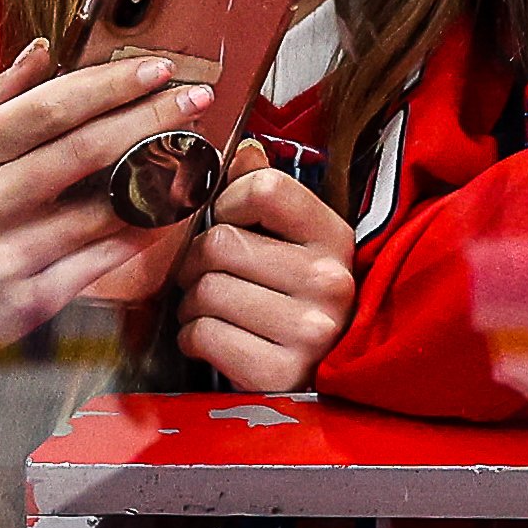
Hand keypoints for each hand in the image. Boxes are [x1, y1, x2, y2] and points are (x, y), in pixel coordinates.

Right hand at [0, 40, 211, 372]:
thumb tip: (45, 50)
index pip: (52, 109)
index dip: (113, 85)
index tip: (158, 68)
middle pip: (87, 151)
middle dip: (153, 118)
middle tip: (197, 98)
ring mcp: (5, 256)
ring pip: (103, 209)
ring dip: (159, 177)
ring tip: (195, 152)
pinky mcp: (26, 303)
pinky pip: (100, 260)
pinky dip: (139, 234)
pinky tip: (167, 212)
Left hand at [173, 141, 354, 392]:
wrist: (324, 378)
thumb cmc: (298, 301)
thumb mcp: (299, 244)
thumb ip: (270, 196)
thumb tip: (242, 149)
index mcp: (336, 239)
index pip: (265, 189)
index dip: (228, 202)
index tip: (229, 222)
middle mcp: (331, 281)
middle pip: (220, 243)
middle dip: (196, 261)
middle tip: (204, 276)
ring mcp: (310, 330)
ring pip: (205, 291)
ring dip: (191, 303)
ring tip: (210, 311)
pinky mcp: (280, 373)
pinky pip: (203, 335)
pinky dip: (192, 338)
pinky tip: (209, 340)